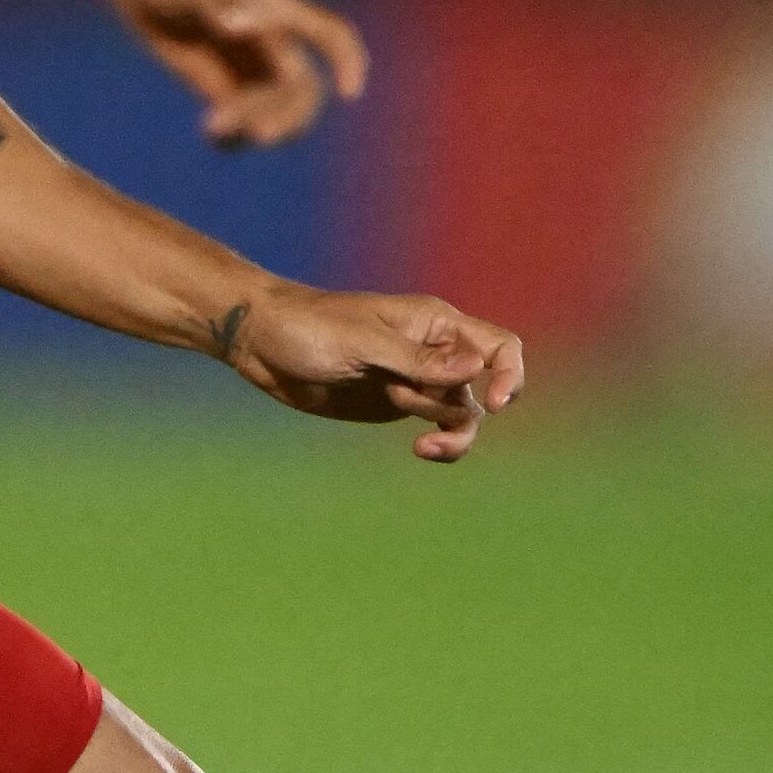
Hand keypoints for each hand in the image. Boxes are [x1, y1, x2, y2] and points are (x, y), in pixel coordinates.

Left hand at [109, 0, 369, 148]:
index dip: (348, 61)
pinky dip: (234, 137)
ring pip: (275, 110)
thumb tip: (234, 24)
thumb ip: (215, 1)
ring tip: (214, 130)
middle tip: (253, 133)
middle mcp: (269, 41)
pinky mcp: (221, 85)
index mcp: (275, 10)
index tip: (349, 94)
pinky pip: (243, 120)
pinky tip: (212, 138)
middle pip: (303, 88)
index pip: (329, 33)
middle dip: (287, 114)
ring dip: (256, 126)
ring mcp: (246, 66)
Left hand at [213, 286, 526, 459]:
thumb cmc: (309, 328)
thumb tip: (474, 370)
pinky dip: (438, 441)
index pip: (497, 345)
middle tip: (420, 420)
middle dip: (460, 410)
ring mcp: (417, 380)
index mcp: (434, 323)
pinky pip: (435, 426)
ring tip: (420, 444)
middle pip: (482, 387)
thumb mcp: (362, 344)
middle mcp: (434, 351)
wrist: (263, 344)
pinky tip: (421, 449)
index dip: (508, 374)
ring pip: (460, 413)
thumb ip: (417, 361)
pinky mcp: (397, 404)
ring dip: (447, 430)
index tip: (492, 403)